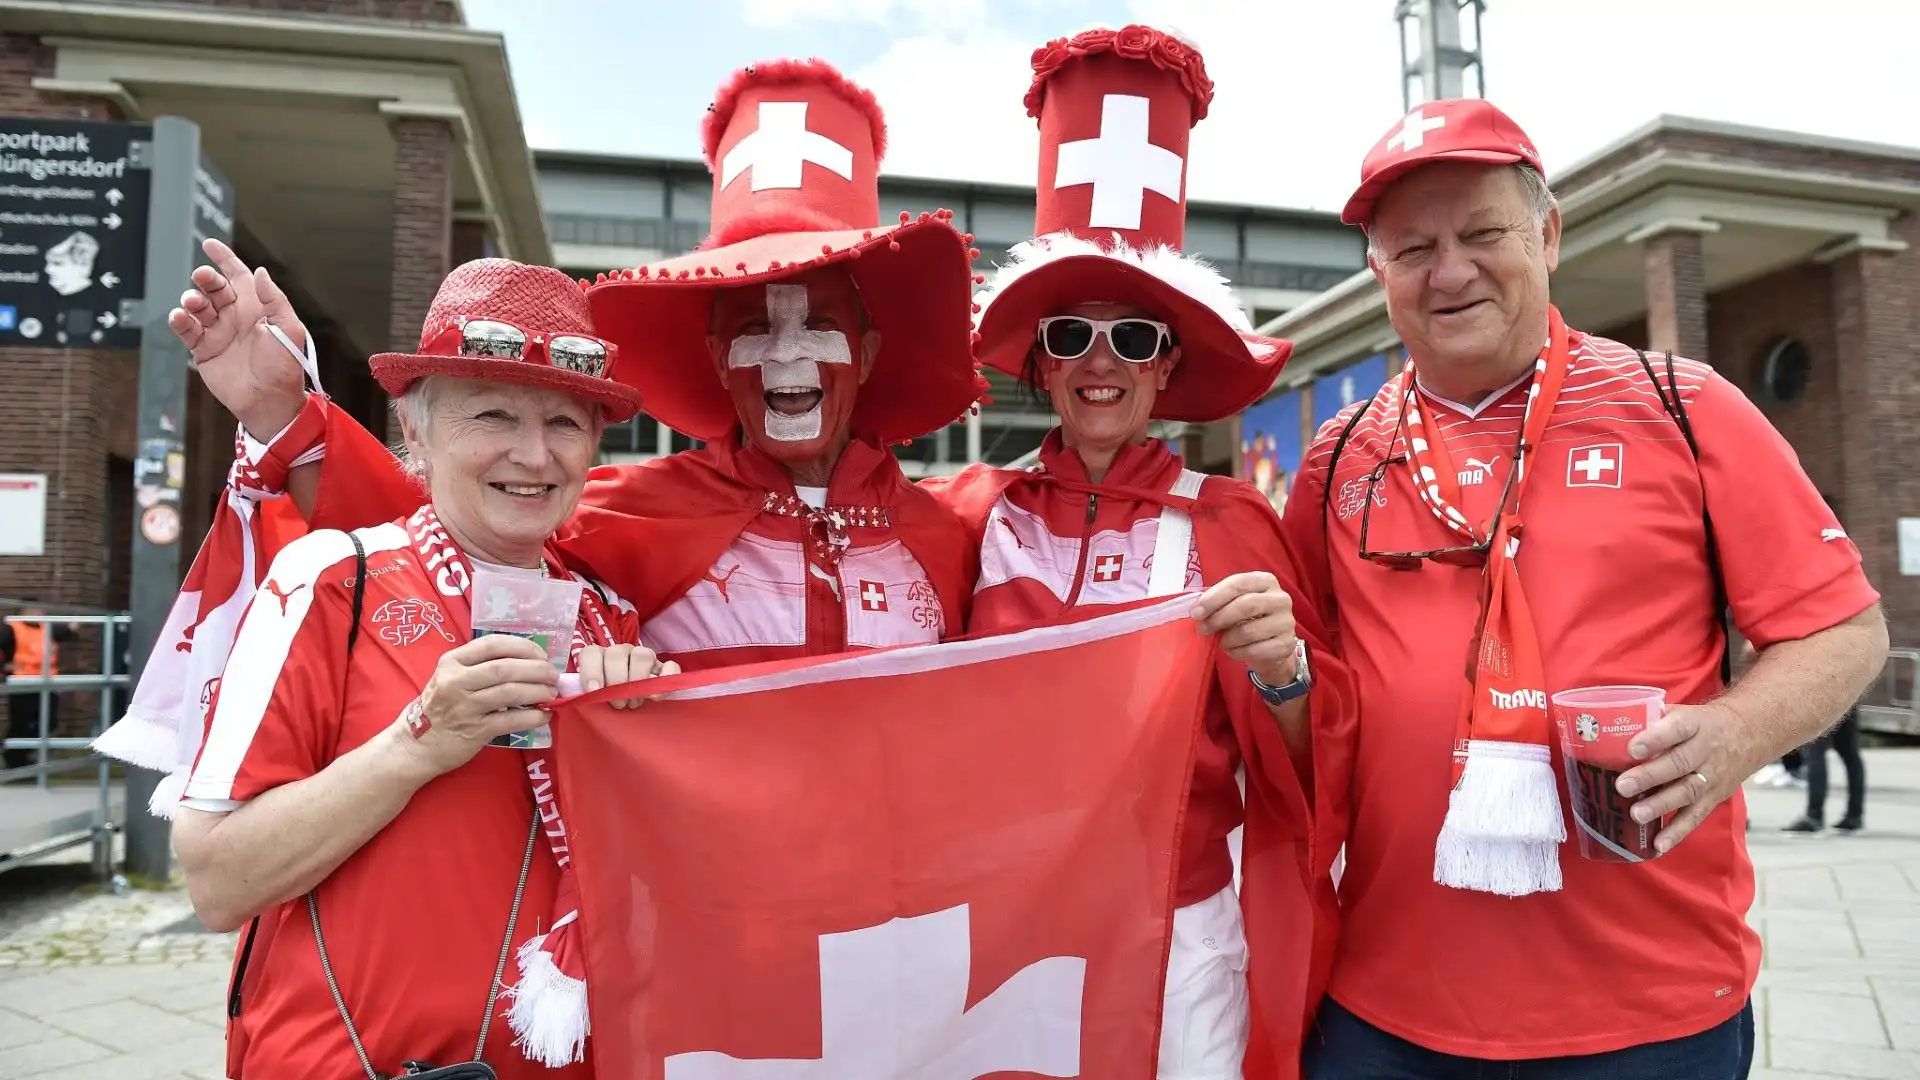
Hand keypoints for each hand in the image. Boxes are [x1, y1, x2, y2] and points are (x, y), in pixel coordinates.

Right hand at [169, 238, 310, 438]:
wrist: (270, 401)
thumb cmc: (284, 366)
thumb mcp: (288, 329)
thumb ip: (274, 299)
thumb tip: (260, 271)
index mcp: (257, 307)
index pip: (238, 276)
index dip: (224, 259)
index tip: (209, 245)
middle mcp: (235, 316)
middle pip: (214, 288)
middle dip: (206, 279)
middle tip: (202, 278)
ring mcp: (218, 332)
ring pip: (197, 306)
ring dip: (192, 299)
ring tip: (193, 302)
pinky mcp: (203, 349)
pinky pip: (187, 329)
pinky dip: (179, 320)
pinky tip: (180, 317)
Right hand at [393, 635, 558, 777]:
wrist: (417, 746)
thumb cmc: (440, 708)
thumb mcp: (450, 678)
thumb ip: (479, 666)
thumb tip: (527, 659)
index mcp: (452, 662)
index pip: (492, 644)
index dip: (522, 646)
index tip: (541, 653)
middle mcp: (455, 681)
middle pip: (505, 668)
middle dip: (536, 670)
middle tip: (553, 675)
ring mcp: (464, 707)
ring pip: (510, 693)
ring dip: (538, 691)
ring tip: (552, 693)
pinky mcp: (474, 731)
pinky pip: (511, 720)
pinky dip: (533, 717)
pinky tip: (544, 716)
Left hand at [576, 643, 680, 708]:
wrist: (632, 706)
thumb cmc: (609, 702)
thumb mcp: (594, 698)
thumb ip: (585, 694)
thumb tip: (568, 695)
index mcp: (599, 657)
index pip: (591, 653)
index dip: (591, 670)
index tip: (594, 690)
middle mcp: (620, 652)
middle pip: (617, 654)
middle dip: (617, 681)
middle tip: (618, 704)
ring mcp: (643, 657)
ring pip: (642, 655)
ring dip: (637, 681)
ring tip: (634, 702)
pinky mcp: (664, 667)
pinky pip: (670, 665)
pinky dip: (665, 679)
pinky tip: (656, 697)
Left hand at [1190, 571, 1298, 688]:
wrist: (1269, 645)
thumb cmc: (1246, 618)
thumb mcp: (1234, 603)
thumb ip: (1218, 602)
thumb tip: (1197, 611)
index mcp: (1266, 581)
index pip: (1238, 583)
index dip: (1215, 597)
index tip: (1196, 612)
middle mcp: (1281, 598)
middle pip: (1245, 606)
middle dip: (1218, 618)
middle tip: (1202, 628)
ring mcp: (1286, 622)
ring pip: (1248, 631)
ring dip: (1227, 639)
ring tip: (1219, 641)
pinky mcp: (1286, 645)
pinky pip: (1254, 650)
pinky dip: (1237, 652)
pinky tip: (1232, 650)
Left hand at [1613, 701, 1754, 853]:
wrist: (1747, 734)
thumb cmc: (1700, 724)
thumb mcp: (1682, 712)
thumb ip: (1651, 719)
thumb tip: (1608, 727)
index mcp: (1694, 724)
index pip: (1677, 729)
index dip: (1655, 739)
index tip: (1632, 748)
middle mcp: (1705, 751)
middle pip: (1679, 764)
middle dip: (1649, 776)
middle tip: (1622, 786)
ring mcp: (1711, 776)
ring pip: (1687, 792)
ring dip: (1661, 805)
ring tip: (1636, 814)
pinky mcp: (1714, 798)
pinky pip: (1696, 816)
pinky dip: (1677, 832)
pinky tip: (1658, 845)